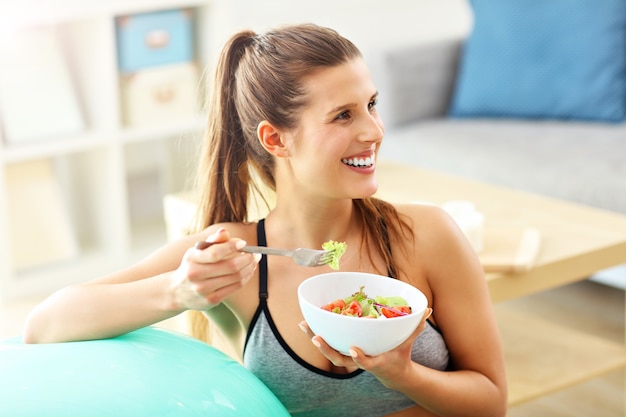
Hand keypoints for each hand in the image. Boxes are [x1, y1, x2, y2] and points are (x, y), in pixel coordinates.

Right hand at [170, 228, 260, 309]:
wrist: (177, 292)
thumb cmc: (192, 266)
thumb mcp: (197, 251)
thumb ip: (212, 241)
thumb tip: (225, 231)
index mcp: (192, 259)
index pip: (215, 253)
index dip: (232, 247)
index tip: (243, 243)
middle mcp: (196, 275)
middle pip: (230, 266)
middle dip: (247, 259)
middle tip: (255, 254)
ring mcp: (203, 290)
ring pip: (236, 278)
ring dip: (249, 268)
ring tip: (254, 261)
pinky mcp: (211, 300)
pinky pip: (235, 287)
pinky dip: (245, 278)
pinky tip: (248, 272)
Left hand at [299, 308, 432, 380]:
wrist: (392, 374)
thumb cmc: (399, 355)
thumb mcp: (408, 342)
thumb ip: (415, 326)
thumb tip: (426, 309)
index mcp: (375, 360)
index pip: (366, 361)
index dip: (360, 357)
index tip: (353, 349)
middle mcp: (359, 361)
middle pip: (340, 358)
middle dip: (327, 349)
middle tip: (316, 338)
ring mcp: (349, 358)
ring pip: (330, 353)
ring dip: (316, 339)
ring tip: (304, 326)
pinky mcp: (343, 353)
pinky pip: (329, 344)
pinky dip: (317, 334)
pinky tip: (307, 323)